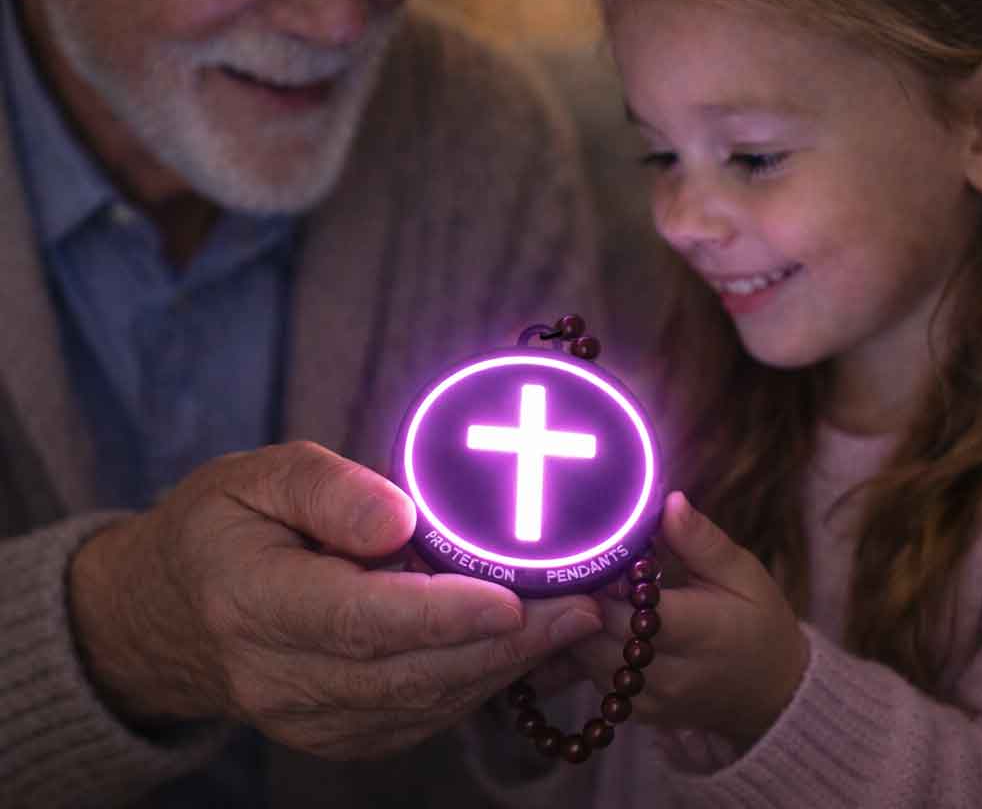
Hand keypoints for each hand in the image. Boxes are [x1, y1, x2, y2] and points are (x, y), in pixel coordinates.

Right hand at [69, 442, 602, 758]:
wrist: (174, 613)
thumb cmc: (223, 526)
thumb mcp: (258, 476)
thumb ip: (327, 490)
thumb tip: (400, 518)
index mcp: (252, 601)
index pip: (357, 620)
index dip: (440, 614)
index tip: (513, 598)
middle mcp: (278, 677)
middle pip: (405, 673)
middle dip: (503, 645)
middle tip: (581, 607)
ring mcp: (307, 717)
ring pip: (421, 703)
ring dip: (503, 666)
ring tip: (573, 622)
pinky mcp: (336, 731)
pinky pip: (417, 717)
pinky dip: (476, 683)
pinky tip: (523, 648)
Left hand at [569, 491, 808, 749]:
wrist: (773, 692)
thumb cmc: (757, 621)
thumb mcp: (741, 573)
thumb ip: (700, 540)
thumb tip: (669, 501)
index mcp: (698, 633)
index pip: (626, 609)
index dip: (602, 578)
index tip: (597, 548)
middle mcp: (669, 674)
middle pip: (597, 633)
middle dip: (583, 594)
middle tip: (582, 559)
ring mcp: (651, 699)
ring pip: (586, 657)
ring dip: (578, 620)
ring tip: (586, 583)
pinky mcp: (639, 713)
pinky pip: (592, 676)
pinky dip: (586, 645)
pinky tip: (594, 615)